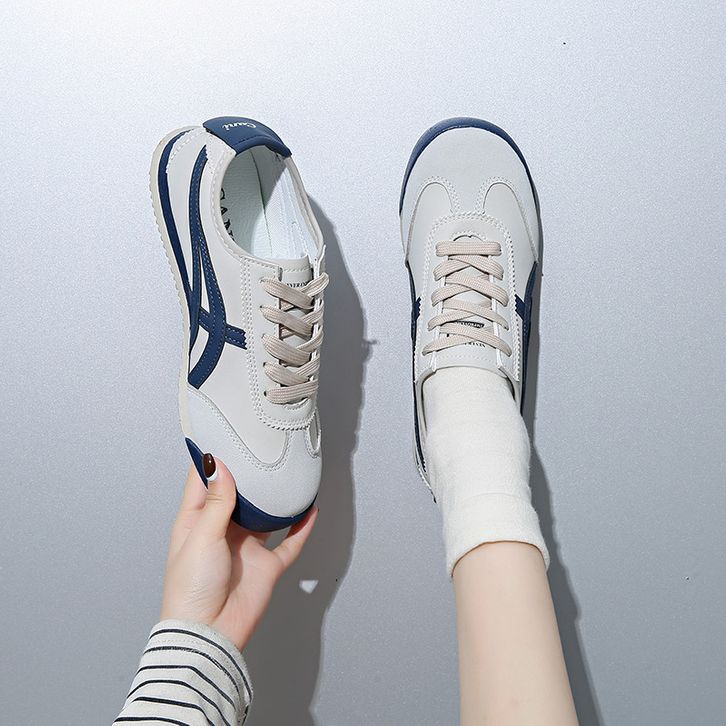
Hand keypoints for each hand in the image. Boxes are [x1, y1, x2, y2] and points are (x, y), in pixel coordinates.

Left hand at [160, 456, 317, 650]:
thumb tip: (219, 465)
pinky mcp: (267, 567)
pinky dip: (300, 528)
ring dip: (275, 499)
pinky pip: (289, 543)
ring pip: (266, 516)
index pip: (203, 483)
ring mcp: (246, 549)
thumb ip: (216, 501)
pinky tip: (309, 511)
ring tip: (286, 474)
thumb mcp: (202, 537)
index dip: (211, 459)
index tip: (222, 435)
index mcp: (197, 522)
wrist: (209, 634)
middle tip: (260, 448)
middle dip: (248, 474)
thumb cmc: (191, 590)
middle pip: (238, 495)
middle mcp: (222, 531)